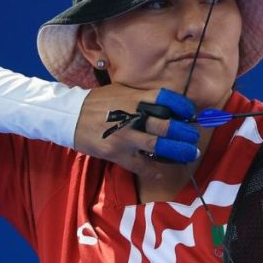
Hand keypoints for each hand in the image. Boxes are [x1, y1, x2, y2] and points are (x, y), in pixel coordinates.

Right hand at [73, 85, 199, 177]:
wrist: (68, 115)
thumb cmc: (100, 102)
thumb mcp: (122, 90)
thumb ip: (144, 97)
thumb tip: (172, 105)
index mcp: (135, 97)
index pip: (166, 99)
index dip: (183, 107)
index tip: (190, 113)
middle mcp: (132, 116)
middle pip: (167, 126)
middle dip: (185, 133)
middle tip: (193, 138)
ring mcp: (124, 136)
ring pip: (158, 146)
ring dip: (178, 151)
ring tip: (189, 154)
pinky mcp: (115, 153)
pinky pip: (140, 165)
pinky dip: (154, 170)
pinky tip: (162, 171)